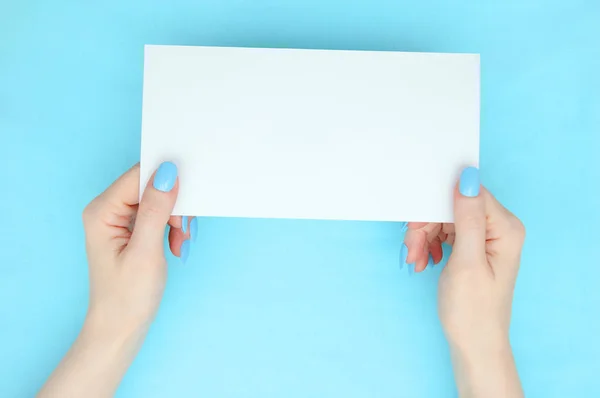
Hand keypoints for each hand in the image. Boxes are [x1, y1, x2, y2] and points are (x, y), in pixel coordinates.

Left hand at [40, 162, 195, 396]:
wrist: (120, 329)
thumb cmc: (127, 296)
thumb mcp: (146, 251)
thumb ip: (156, 210)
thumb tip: (168, 172)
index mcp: (102, 210)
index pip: (139, 175)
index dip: (166, 181)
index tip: (188, 199)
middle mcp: (108, 209)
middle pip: (151, 186)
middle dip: (174, 205)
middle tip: (183, 230)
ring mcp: (119, 220)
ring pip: (159, 200)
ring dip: (176, 219)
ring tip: (179, 244)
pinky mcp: (132, 230)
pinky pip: (159, 215)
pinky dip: (173, 228)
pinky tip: (176, 246)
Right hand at [403, 167, 524, 396]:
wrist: (473, 344)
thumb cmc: (473, 309)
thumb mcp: (467, 261)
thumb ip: (467, 218)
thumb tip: (467, 177)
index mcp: (505, 228)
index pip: (467, 195)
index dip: (437, 205)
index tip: (417, 226)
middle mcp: (499, 228)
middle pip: (452, 207)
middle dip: (426, 226)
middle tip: (412, 250)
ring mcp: (486, 237)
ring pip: (444, 219)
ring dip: (424, 238)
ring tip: (416, 261)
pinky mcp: (473, 246)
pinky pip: (445, 233)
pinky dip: (429, 245)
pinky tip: (424, 261)